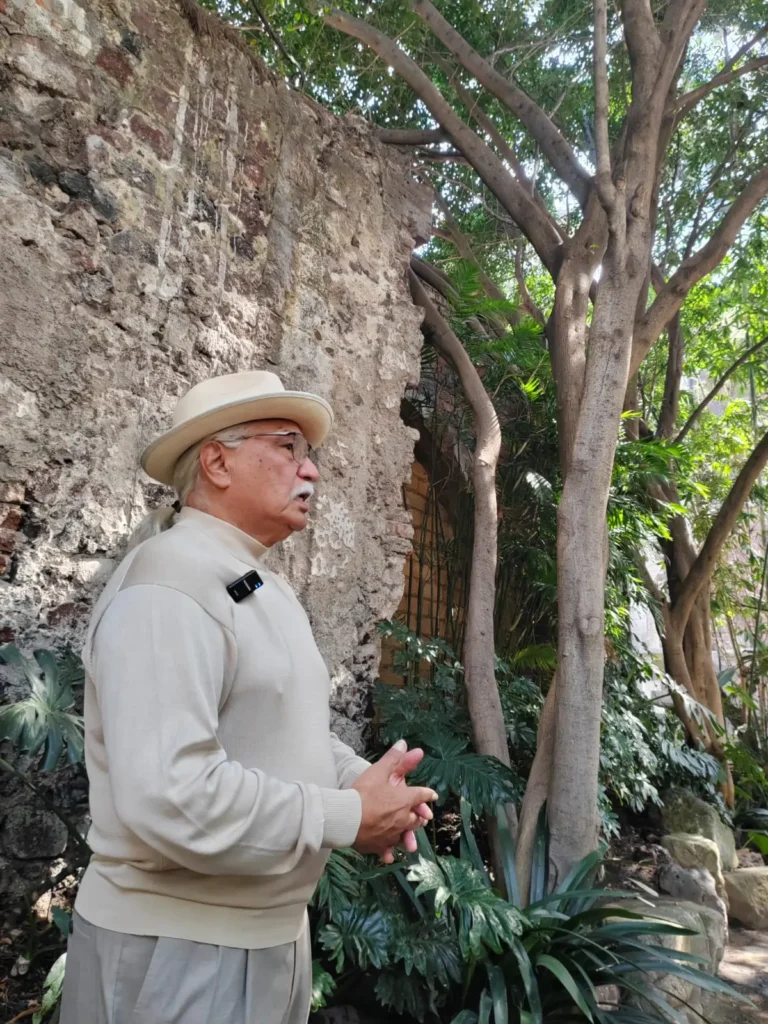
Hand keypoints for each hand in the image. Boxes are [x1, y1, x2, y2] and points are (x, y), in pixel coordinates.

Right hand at [351, 742, 437, 858]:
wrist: (347, 818)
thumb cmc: (364, 792)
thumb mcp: (379, 771)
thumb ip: (394, 758)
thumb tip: (405, 743)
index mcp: (405, 800)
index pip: (421, 795)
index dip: (427, 794)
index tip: (433, 795)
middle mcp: (403, 819)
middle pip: (416, 819)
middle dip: (420, 816)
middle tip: (422, 816)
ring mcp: (392, 834)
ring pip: (405, 836)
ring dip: (409, 836)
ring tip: (412, 839)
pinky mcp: (380, 845)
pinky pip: (387, 851)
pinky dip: (389, 853)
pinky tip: (389, 856)